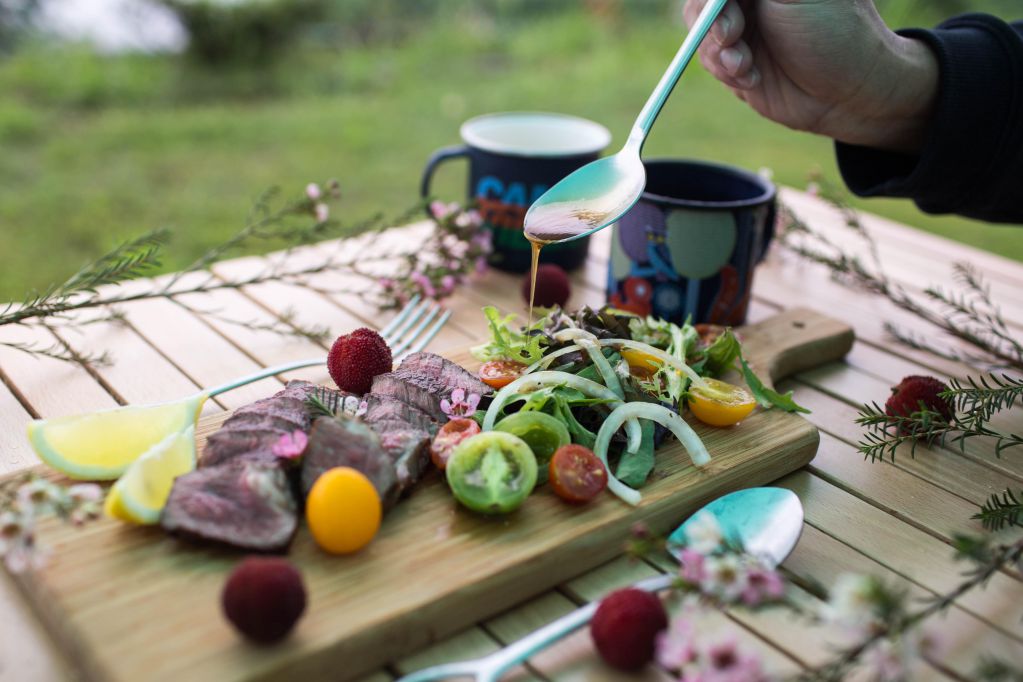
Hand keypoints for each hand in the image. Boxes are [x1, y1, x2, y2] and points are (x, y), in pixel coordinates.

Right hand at [684, 0, 938, 152]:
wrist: (848, 92)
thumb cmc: (835, 33)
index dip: (715, 1)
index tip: (723, 9)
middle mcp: (753, 0)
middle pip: (702, 4)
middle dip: (713, 24)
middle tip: (733, 38)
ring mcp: (743, 28)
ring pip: (702, 34)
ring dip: (719, 54)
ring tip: (747, 67)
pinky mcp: (737, 61)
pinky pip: (710, 61)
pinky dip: (726, 72)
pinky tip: (752, 78)